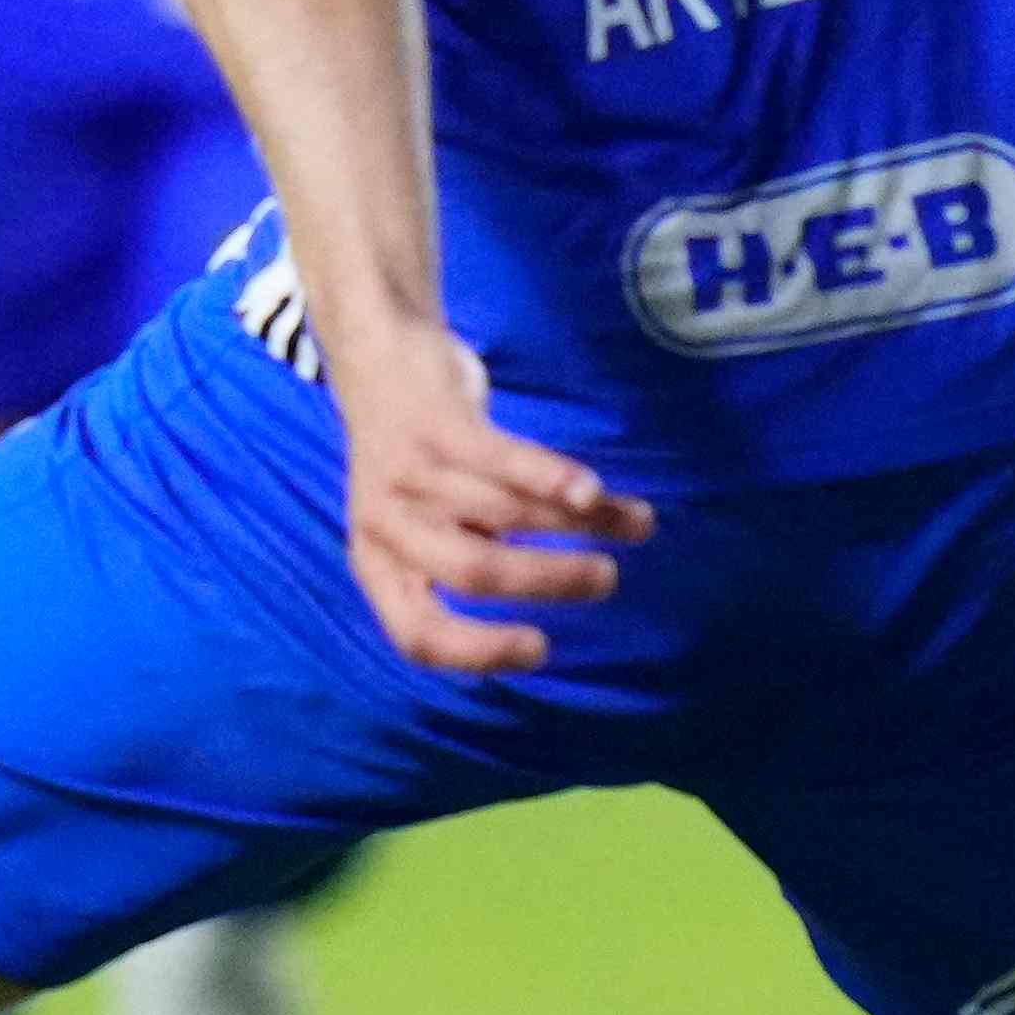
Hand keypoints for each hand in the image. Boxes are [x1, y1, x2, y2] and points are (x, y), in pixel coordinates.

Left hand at [322, 311, 649, 675]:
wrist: (378, 362)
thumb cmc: (417, 467)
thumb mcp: (425, 528)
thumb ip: (479, 561)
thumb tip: (569, 598)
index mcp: (378, 568)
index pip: (419, 633)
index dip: (478, 652)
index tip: (542, 649)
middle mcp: (385, 527)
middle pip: (473, 571)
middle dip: (547, 581)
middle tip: (605, 580)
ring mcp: (405, 473)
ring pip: (506, 510)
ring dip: (580, 522)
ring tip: (636, 523)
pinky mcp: (434, 425)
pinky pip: (503, 460)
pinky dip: (554, 479)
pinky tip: (595, 492)